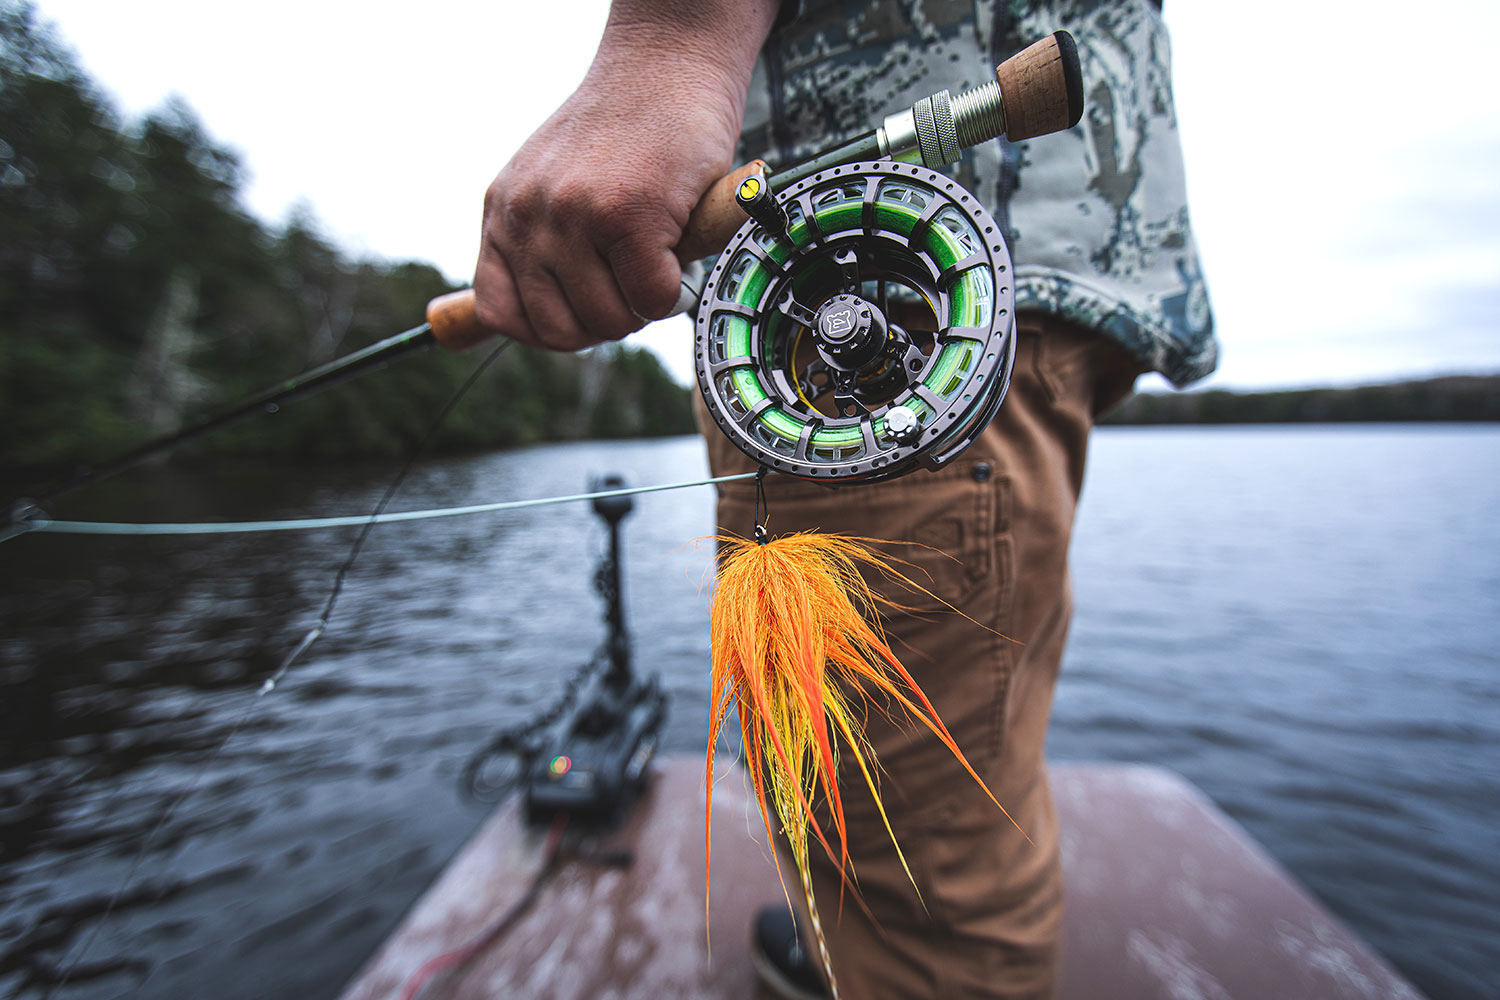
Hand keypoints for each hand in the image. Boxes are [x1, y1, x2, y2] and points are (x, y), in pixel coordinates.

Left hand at [474, 5, 772, 351]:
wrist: (665, 63)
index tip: (585, 309)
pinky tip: (677, 247)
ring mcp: (575, 216)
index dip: (550, 327)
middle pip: (560, 330)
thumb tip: (510, 332)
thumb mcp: (554, 183)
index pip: (500, 311)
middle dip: (606, 320)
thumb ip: (537, 244)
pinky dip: (673, 289)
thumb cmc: (624, 129)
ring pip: (609, 320)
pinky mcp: (628, 217)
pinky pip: (652, 298)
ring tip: (656, 259)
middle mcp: (527, 215)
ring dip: (642, 306)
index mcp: (503, 211)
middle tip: (632, 282)